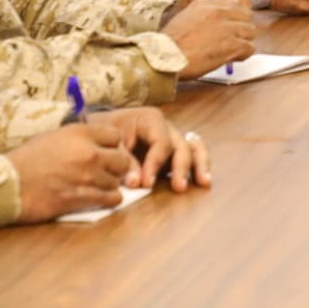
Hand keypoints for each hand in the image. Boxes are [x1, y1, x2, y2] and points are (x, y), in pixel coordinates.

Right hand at [7, 123, 134, 222]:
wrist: (9, 184)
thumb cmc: (25, 160)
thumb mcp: (51, 136)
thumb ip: (76, 136)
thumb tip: (91, 140)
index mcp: (80, 133)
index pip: (116, 135)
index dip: (113, 144)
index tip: (106, 151)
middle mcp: (88, 153)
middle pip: (123, 159)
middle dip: (117, 166)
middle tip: (107, 171)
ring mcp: (87, 176)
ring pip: (118, 180)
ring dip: (111, 184)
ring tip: (99, 185)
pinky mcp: (82, 198)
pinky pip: (112, 198)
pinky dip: (110, 199)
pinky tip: (101, 198)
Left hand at [84, 108, 210, 192]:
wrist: (104, 127)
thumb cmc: (108, 132)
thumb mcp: (112, 142)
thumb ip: (124, 160)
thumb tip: (135, 182)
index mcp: (151, 120)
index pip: (160, 142)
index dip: (155, 163)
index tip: (146, 183)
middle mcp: (167, 128)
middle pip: (181, 145)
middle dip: (181, 167)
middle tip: (179, 187)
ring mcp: (173, 139)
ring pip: (194, 147)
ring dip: (199, 164)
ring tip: (204, 182)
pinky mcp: (173, 152)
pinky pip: (193, 154)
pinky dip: (198, 165)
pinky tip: (202, 180)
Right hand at [160, 0, 255, 78]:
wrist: (165, 57)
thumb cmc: (170, 44)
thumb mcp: (185, 18)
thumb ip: (204, 16)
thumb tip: (217, 25)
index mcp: (206, 4)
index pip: (235, 4)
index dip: (236, 18)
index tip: (233, 27)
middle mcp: (219, 12)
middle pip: (246, 17)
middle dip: (242, 29)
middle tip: (235, 40)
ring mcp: (227, 28)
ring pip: (250, 32)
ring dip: (243, 42)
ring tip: (234, 51)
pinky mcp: (231, 45)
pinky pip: (249, 48)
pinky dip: (244, 55)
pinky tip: (234, 58)